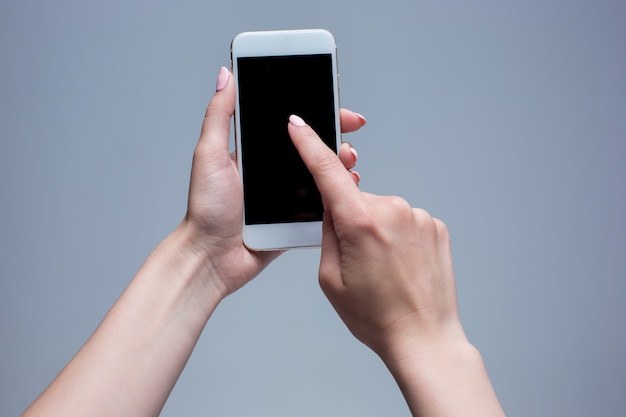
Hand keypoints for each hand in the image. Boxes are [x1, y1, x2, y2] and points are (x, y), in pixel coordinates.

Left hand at [182, 68, 365, 298]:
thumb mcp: (209, 154)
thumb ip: (219, 115)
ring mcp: (285, 195)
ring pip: (321, 174)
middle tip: (349, 138)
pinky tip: (345, 190)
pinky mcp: (294, 218)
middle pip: (312, 147)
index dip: (315, 112)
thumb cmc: (206, 208)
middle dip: (336, 139)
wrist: (212, 257)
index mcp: (255, 152)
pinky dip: (335, 195)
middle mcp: (273, 171)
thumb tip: (226, 75)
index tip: (337, 107)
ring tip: (349, 164)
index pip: (291, 125)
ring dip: (340, 166)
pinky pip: (320, 203)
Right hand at [288, 115, 504, 416]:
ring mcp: (418, 216)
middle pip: (356, 199)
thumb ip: (327, 232)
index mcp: (361, 223)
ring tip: (383, 268)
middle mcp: (393, 210)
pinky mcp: (434, 224)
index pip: (328, 172)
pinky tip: (400, 263)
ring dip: (375, 228)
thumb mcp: (330, 278)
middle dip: (349, 219)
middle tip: (357, 259)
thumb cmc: (377, 317)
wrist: (424, 338)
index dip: (309, 145)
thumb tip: (331, 206)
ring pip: (380, 210)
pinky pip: (402, 219)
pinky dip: (396, 235)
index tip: (298, 125)